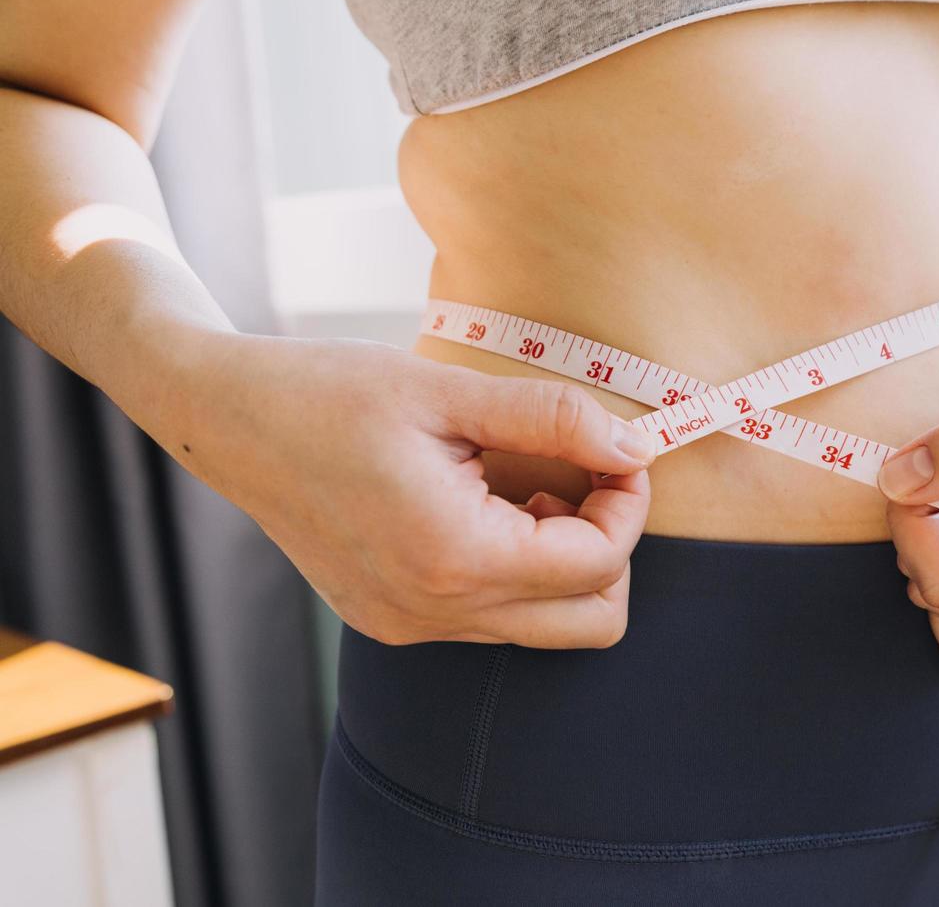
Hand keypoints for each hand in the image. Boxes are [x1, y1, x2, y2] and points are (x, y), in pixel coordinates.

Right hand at [168, 332, 658, 648]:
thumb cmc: (329, 392)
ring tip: (523, 484)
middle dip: (611, 548)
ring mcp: (409, 625)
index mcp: (453, 556)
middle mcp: (433, 612)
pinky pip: (491, 618)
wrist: (226, 419)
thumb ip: (555, 419)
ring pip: (544, 627)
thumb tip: (634, 446)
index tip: (618, 451)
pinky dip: (515, 569)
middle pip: (589, 623)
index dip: (629, 505)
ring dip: (563, 560)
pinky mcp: (392, 620)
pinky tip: (483, 504)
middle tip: (584, 478)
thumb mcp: (449, 390)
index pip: (597, 565)